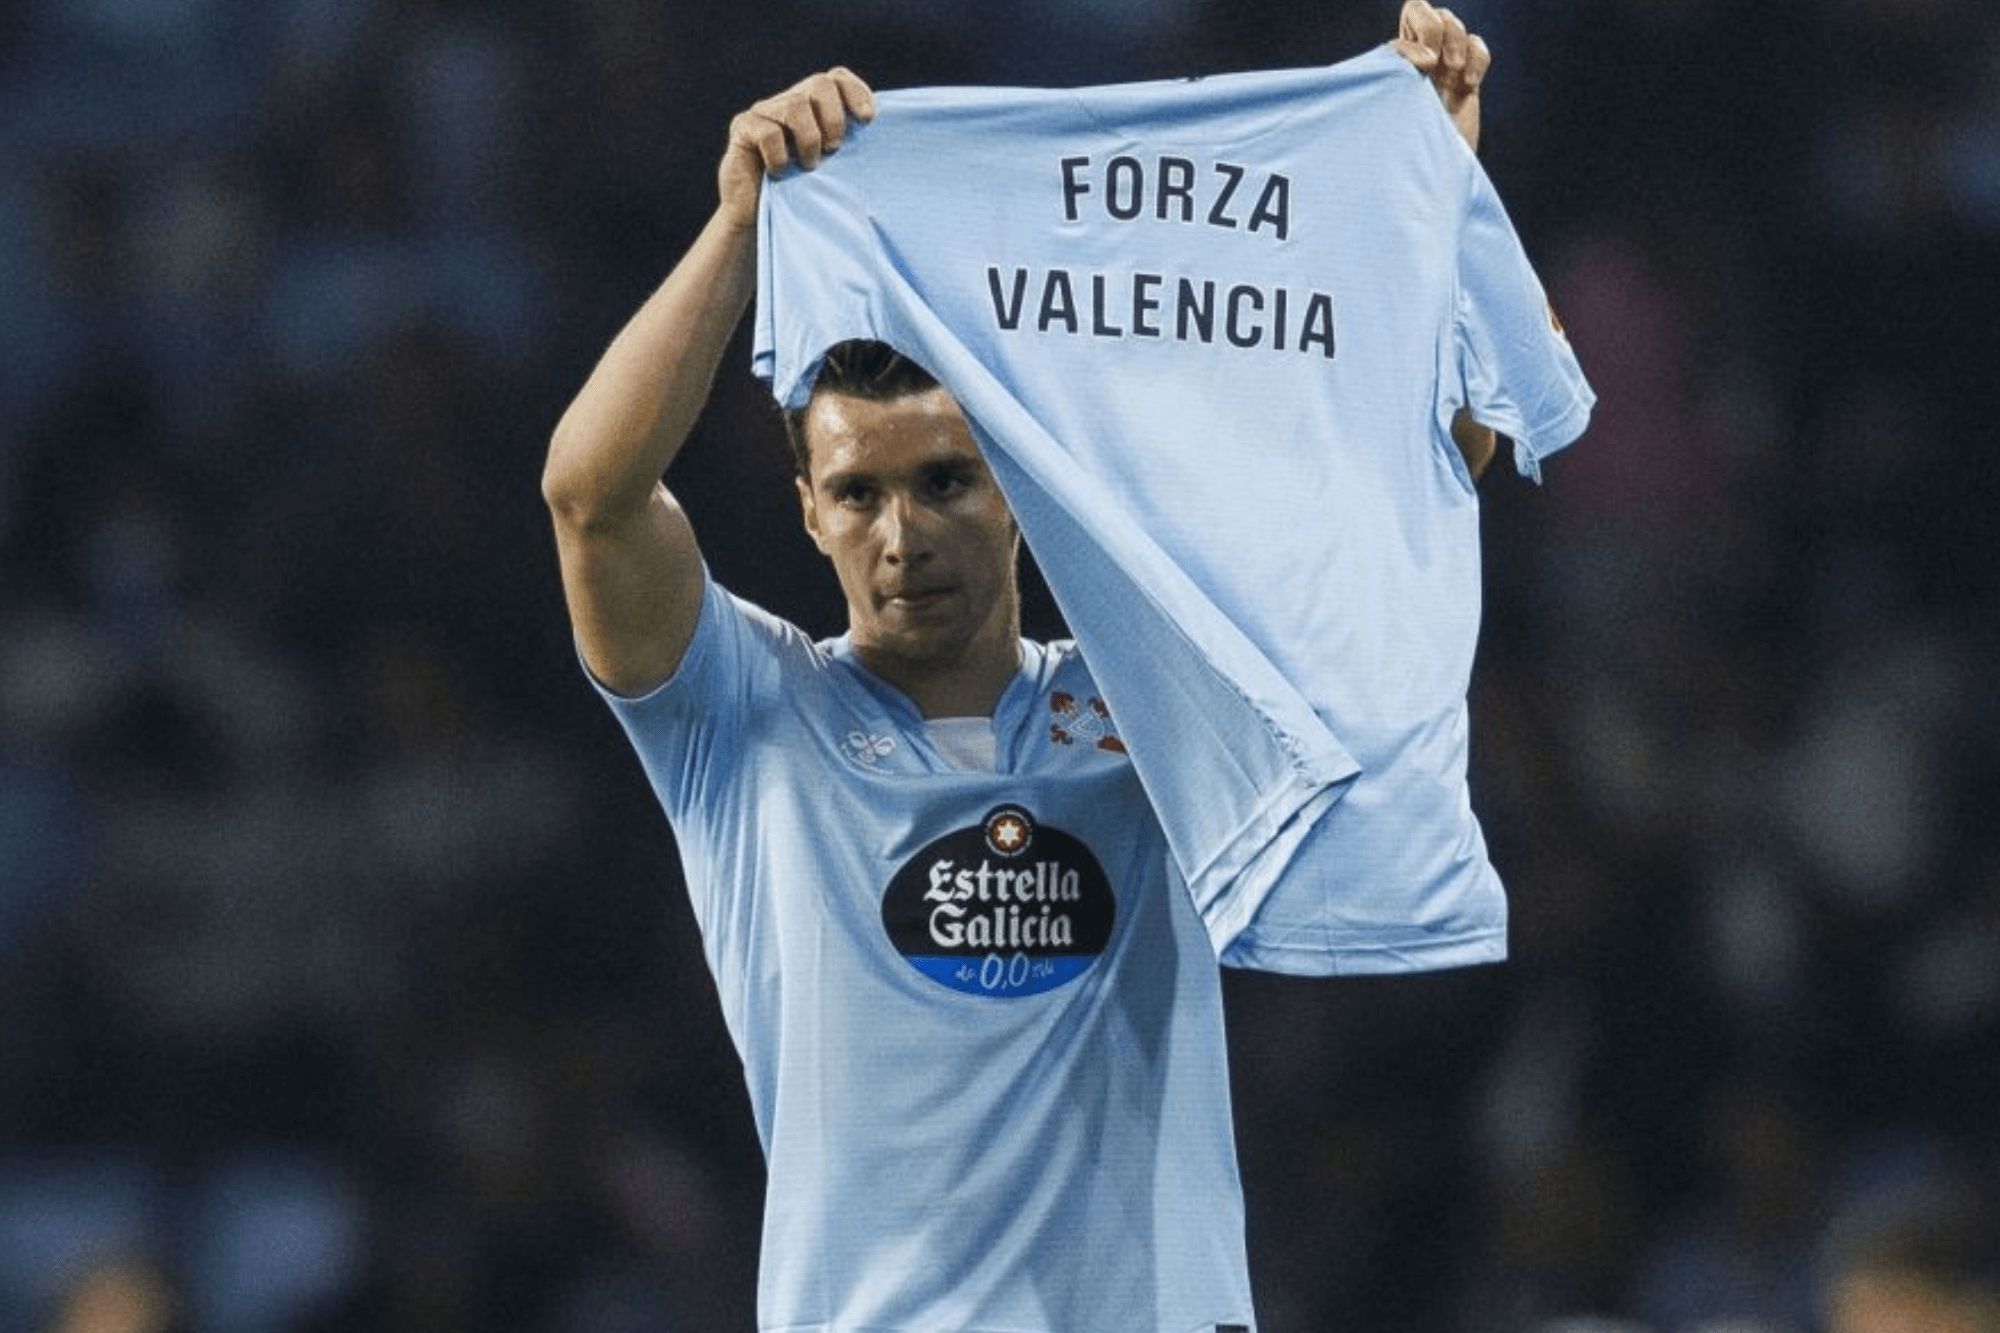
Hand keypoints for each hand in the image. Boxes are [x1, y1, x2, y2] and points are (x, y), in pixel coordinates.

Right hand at [717, 67, 876, 230]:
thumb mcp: (834, 173)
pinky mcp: (743, 128)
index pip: (838, 79)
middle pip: (820, 84)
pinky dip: (780, 156)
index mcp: (815, 109)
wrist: (759, 221)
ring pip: (795, 106)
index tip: (868, 120)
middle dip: (834, 118)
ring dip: (809, 140)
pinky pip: (768, 132)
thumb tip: (889, 144)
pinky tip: (780, 174)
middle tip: (834, 149)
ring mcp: (765, 113)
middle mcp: (790, 103)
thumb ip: (853, 152)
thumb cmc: (802, 198)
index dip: (857, 92)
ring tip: (808, 167)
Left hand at [1391, 1, 1489, 152]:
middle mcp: (1418, 59)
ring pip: (1457, 27)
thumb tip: (1426, 57)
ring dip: (1458, 45)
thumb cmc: (1398, 148)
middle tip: (1435, 68)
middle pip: (1437, 13)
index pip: (1415, 10)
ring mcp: (1443, 69)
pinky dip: (1478, 60)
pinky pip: (1479, 47)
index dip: (1421, 29)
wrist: (1424, 179)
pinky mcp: (1465, 83)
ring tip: (1453, 76)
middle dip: (1440, 33)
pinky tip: (1469, 86)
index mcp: (1396, 57)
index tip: (1422, 67)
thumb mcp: (1391, 105)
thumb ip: (1399, 72)